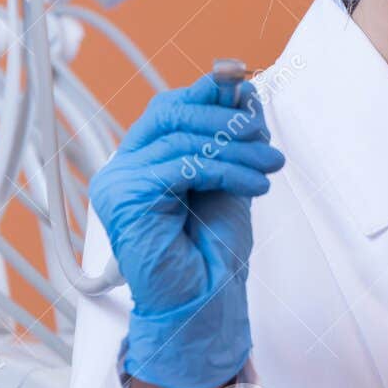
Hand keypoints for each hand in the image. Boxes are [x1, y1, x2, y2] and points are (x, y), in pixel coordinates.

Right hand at [89, 71, 284, 387]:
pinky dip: (226, 170)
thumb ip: (226, 137)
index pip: (170, 108)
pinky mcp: (127, 198)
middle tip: (264, 139)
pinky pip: (183, 165)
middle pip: (170, 113)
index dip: (206, 91)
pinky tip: (254, 185)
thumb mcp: (227, 180)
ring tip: (269, 168)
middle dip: (225, 120)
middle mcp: (122, 168)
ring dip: (237, 150)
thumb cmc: (210, 255)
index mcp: (141, 160)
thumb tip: (238, 86)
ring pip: (182, 140)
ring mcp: (118, 183)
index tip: (243, 81)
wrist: (201, 306)